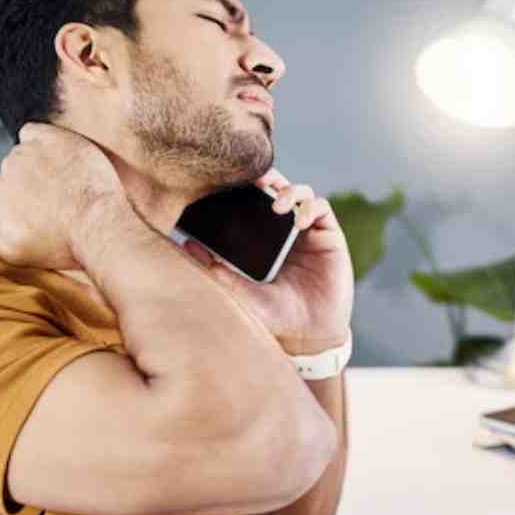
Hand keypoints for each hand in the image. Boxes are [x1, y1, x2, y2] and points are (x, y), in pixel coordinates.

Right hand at [0, 122, 125, 272]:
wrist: (101, 228)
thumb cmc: (61, 244)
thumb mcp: (12, 252)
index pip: (0, 193)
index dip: (22, 205)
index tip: (42, 215)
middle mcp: (7, 169)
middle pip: (13, 172)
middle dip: (30, 185)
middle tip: (57, 202)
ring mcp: (30, 151)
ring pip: (25, 153)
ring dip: (40, 164)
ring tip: (65, 186)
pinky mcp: (53, 138)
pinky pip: (36, 131)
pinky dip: (43, 141)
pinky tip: (59, 159)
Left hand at [183, 169, 354, 354]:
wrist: (308, 336)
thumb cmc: (274, 317)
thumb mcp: (240, 291)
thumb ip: (217, 268)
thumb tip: (185, 244)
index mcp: (262, 239)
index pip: (253, 203)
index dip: (245, 188)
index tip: (230, 181)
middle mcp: (285, 231)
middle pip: (277, 189)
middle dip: (268, 178)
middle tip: (256, 179)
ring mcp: (308, 232)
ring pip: (301, 192)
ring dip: (290, 191)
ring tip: (278, 204)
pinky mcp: (329, 236)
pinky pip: (320, 208)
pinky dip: (310, 208)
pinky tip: (300, 222)